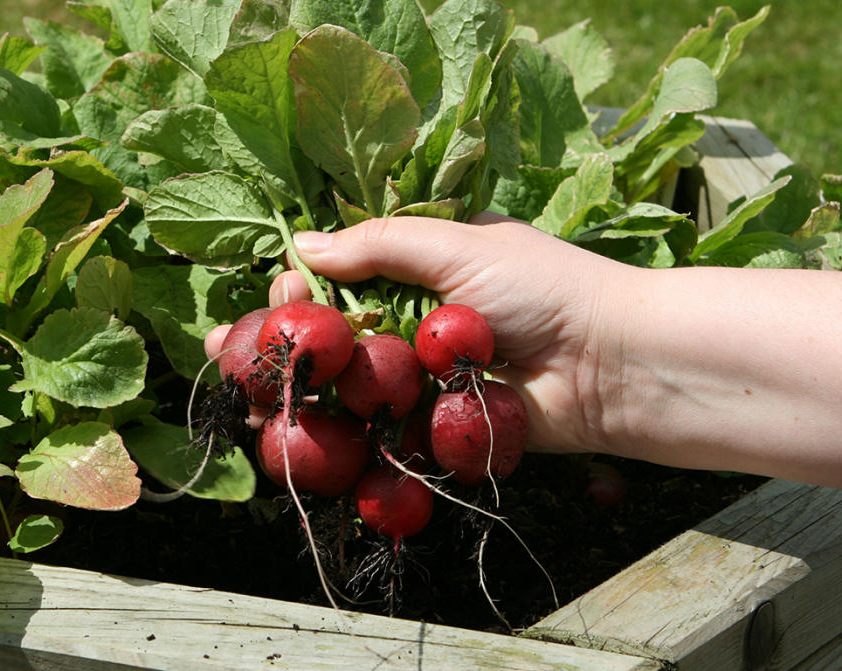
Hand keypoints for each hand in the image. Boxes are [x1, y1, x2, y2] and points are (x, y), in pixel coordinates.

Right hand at [206, 212, 626, 453]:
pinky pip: (379, 430)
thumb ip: (381, 245)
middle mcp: (413, 325)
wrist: (612, 366)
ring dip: (297, 396)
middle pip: (332, 338)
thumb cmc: (543, 290)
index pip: (339, 278)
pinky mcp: (434, 425)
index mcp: (419, 271)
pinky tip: (291, 440)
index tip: (279, 297)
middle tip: (229, 359)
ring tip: (248, 405)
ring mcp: (420, 379)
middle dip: (283, 348)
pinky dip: (339, 436)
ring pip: (345, 387)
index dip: (301, 290)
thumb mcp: (459, 245)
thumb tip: (301, 245)